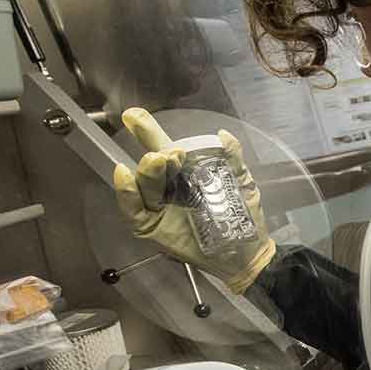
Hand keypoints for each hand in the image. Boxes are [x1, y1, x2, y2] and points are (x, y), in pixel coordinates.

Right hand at [113, 108, 276, 292]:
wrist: (246, 253)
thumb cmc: (242, 218)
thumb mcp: (241, 184)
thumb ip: (232, 159)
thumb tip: (224, 135)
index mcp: (185, 173)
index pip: (163, 149)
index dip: (147, 132)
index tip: (133, 116)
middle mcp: (167, 187)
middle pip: (151, 166)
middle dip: (156, 155)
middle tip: (170, 154)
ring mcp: (158, 207)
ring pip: (143, 185)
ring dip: (147, 171)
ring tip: (157, 161)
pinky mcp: (151, 227)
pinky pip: (133, 209)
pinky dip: (126, 193)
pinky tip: (124, 176)